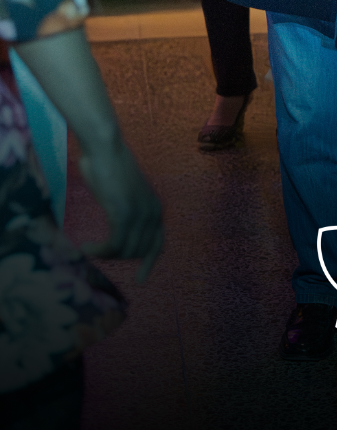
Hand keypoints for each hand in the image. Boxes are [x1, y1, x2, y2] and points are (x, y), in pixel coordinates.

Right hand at [79, 142, 163, 282]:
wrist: (105, 149)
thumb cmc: (110, 168)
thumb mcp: (126, 194)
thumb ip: (129, 213)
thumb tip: (123, 232)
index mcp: (155, 207)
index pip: (157, 243)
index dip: (149, 262)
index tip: (140, 280)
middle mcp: (152, 212)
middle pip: (138, 251)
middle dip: (119, 257)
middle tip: (100, 252)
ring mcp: (140, 214)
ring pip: (125, 251)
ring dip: (106, 254)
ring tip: (91, 247)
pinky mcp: (123, 214)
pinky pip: (113, 245)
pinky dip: (99, 250)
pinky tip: (86, 247)